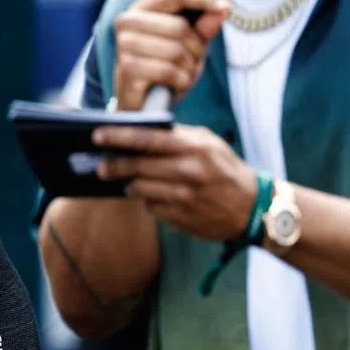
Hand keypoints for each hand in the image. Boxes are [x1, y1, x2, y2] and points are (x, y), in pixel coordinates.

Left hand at [93, 124, 256, 241]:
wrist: (251, 208)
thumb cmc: (226, 168)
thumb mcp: (208, 142)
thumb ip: (177, 135)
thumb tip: (141, 131)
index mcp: (194, 148)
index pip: (148, 139)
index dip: (119, 137)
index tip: (98, 135)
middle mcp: (188, 172)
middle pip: (137, 167)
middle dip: (114, 166)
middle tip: (100, 166)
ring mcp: (184, 198)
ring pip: (140, 190)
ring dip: (130, 185)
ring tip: (127, 180)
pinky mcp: (180, 218)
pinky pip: (151, 208)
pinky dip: (147, 201)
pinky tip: (153, 196)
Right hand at [112, 0, 229, 110]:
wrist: (142, 104)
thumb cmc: (164, 68)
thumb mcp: (189, 45)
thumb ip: (204, 27)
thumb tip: (224, 7)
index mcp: (141, 8)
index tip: (226, 6)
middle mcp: (126, 21)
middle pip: (180, 27)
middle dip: (196, 49)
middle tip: (191, 63)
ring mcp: (124, 45)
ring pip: (176, 51)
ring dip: (189, 68)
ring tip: (181, 76)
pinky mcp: (127, 68)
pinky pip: (170, 72)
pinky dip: (181, 82)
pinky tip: (173, 87)